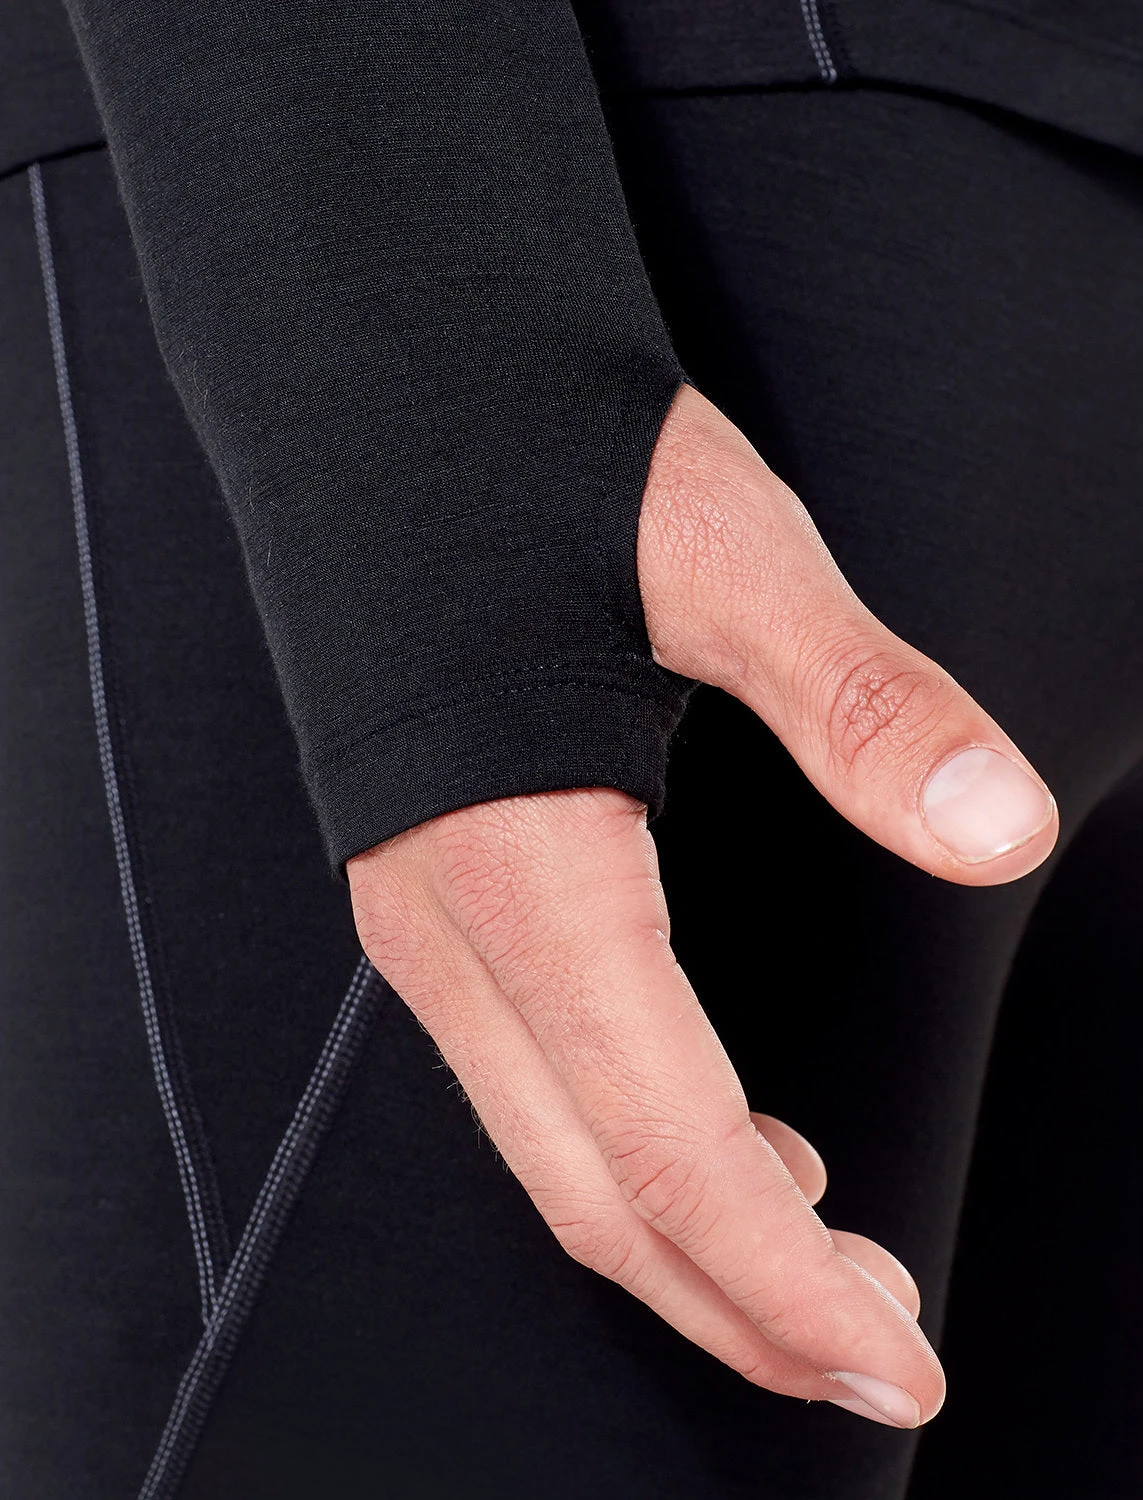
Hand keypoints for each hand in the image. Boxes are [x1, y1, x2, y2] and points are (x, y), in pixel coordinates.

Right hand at [347, 386, 1055, 1426]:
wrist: (380, 390)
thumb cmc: (534, 457)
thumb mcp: (726, 556)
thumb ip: (859, 702)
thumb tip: (994, 825)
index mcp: (523, 863)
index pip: (660, 1143)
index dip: (778, 1278)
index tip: (889, 1351)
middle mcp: (451, 921)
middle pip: (593, 1194)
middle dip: (741, 1302)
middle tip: (882, 1351)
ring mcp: (428, 915)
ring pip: (555, 1155)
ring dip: (690, 1243)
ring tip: (825, 1275)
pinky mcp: (441, 890)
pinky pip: (536, 1082)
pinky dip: (636, 1157)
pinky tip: (734, 1146)